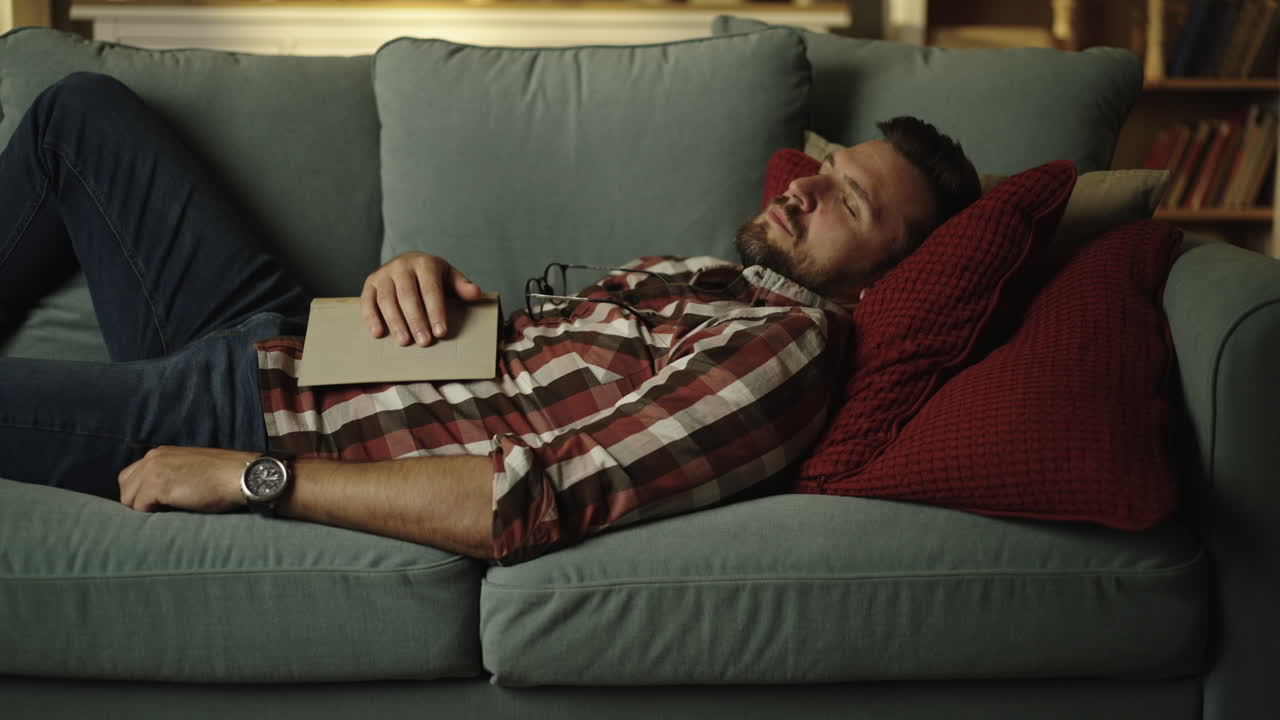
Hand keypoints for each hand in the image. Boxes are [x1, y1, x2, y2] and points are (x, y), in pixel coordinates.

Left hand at [118, 446, 256, 512]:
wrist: (240, 476)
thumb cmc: (224, 477)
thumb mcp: (191, 469)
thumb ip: (171, 475)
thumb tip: (157, 497)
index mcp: (160, 454)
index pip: (131, 477)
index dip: (141, 493)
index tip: (157, 504)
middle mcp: (152, 458)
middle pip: (125, 489)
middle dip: (139, 503)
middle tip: (161, 512)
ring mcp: (152, 471)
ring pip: (129, 500)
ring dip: (145, 510)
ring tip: (168, 513)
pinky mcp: (156, 485)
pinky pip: (140, 508)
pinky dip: (152, 516)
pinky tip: (172, 514)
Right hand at [360, 252, 482, 346]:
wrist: (408, 263)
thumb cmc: (433, 276)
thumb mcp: (449, 277)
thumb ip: (461, 286)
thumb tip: (475, 293)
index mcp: (425, 263)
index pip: (431, 289)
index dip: (436, 311)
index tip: (441, 332)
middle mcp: (402, 266)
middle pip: (408, 295)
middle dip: (416, 320)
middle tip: (424, 342)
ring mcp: (384, 274)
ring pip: (387, 299)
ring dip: (395, 322)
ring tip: (404, 342)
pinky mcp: (370, 283)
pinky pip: (368, 301)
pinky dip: (371, 317)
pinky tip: (377, 333)